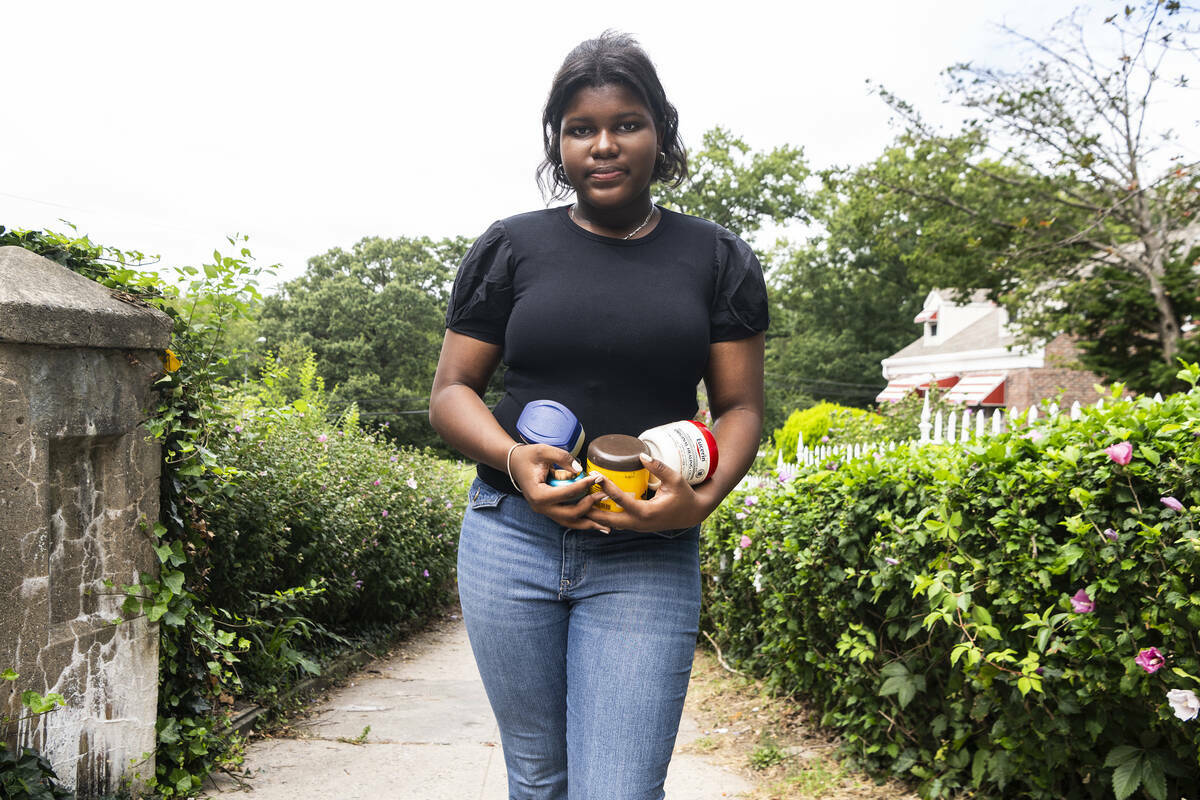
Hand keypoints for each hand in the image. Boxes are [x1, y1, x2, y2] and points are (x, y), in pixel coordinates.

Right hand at [509, 443, 611, 532]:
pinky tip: (595, 523)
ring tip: (605, 526)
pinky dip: (581, 520)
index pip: (566, 493)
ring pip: (569, 522)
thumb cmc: (528, 456)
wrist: (515, 464)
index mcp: (538, 494)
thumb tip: (580, 470)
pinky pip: (567, 518)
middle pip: (569, 514)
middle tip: (604, 496)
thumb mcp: (544, 450)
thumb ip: (562, 457)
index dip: (584, 486)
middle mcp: (540, 507)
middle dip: (589, 506)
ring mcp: (544, 511)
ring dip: (587, 524)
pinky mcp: (549, 510)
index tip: (598, 478)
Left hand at [585, 452, 714, 532]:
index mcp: (647, 512)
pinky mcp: (637, 526)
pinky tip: (594, 506)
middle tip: (578, 497)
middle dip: (592, 510)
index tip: (596, 476)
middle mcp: (639, 523)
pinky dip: (605, 516)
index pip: (621, 500)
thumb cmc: (685, 495)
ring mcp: (637, 527)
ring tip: (581, 502)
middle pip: (609, 519)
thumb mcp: (675, 479)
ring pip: (611, 524)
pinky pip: (617, 523)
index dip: (607, 487)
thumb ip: (659, 467)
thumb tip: (641, 455)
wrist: (692, 513)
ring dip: (597, 514)